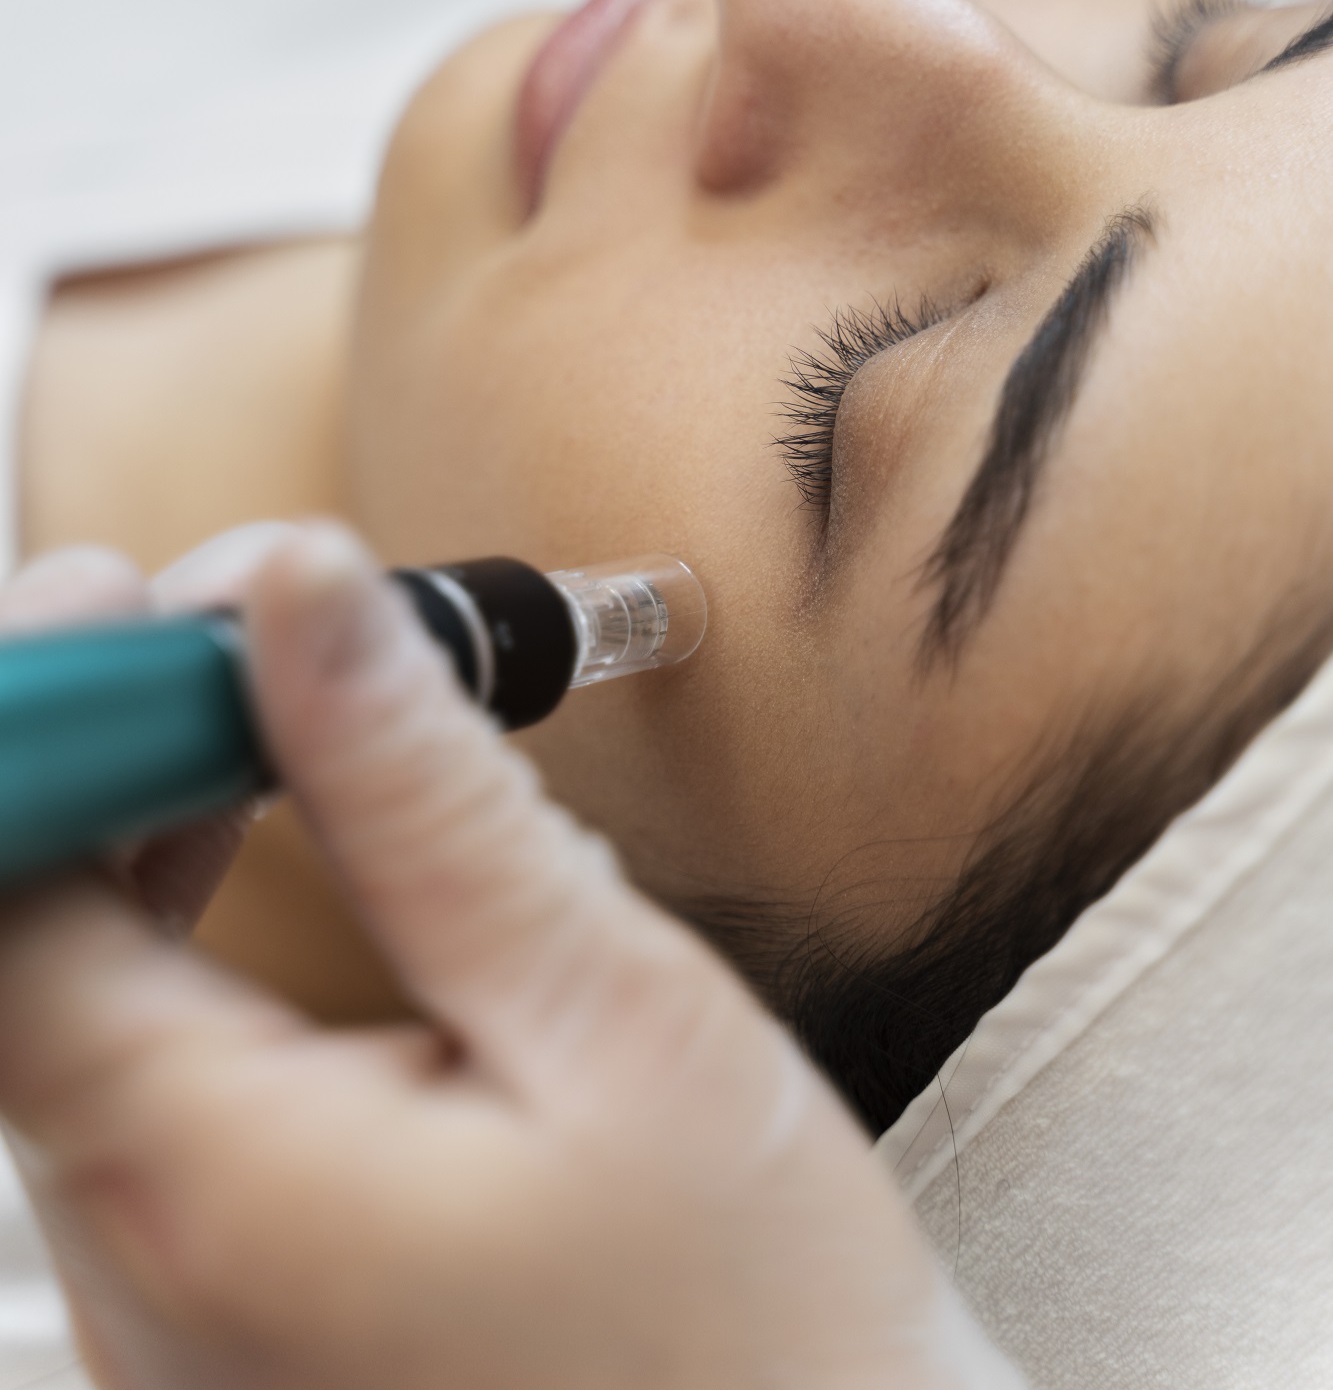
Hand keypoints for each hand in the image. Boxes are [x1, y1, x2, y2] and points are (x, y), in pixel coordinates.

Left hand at [0, 529, 1020, 1388]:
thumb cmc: (752, 1323)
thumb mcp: (613, 1016)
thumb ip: (428, 797)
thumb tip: (310, 598)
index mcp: (216, 1187)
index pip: (12, 903)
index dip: (49, 715)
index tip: (140, 593)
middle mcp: (145, 1267)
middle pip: (28, 941)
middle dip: (114, 742)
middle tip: (248, 620)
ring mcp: (168, 1311)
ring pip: (77, 1008)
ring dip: (145, 826)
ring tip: (273, 707)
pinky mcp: (219, 1314)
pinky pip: (136, 1087)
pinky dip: (178, 936)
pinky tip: (270, 855)